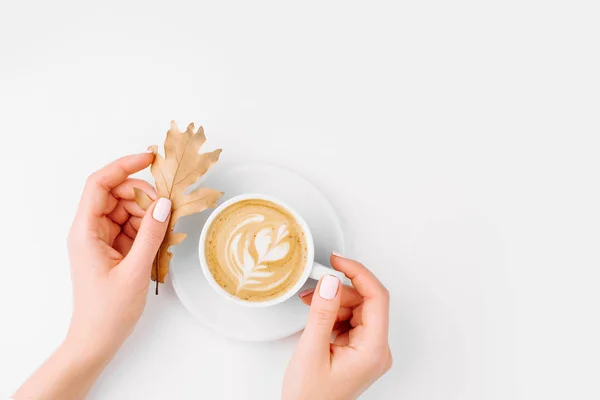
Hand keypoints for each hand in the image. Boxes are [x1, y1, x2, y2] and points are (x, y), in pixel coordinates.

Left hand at [66, 152, 170, 358]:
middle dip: (144, 198)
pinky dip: (148, 230)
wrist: (97, 340)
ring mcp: (102, 239)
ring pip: (128, 210)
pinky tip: (160, 243)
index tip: (150, 159)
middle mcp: (91, 230)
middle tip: (167, 210)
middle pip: (117, 195)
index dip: (123, 166)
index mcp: (85, 231)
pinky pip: (133, 227)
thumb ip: (151, 234)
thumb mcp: (134, 270)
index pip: (99, 184)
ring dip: (149, 216)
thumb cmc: (108, 311)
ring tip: (165, 234)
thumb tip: (164, 202)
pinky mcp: (114, 249)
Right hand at [282, 254, 391, 399]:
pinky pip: (350, 321)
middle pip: (366, 302)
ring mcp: (369, 350)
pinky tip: (317, 317)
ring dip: (334, 302)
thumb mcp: (311, 351)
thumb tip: (330, 282)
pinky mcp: (358, 351)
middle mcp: (377, 350)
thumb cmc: (310, 398)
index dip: (358, 273)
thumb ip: (322, 313)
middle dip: (339, 290)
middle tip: (315, 286)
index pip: (377, 297)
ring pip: (357, 309)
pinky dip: (333, 314)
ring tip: (310, 305)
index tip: (338, 261)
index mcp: (374, 350)